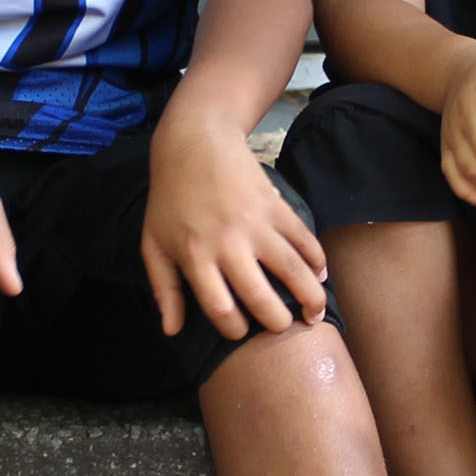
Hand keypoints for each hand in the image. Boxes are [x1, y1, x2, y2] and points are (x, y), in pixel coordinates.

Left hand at [143, 116, 333, 341]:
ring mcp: (256, 224)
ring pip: (292, 269)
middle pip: (260, 296)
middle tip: (284, 327)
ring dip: (310, 297)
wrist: (195, 144)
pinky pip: (304, 239)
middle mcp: (228, 244)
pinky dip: (317, 260)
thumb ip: (164, 290)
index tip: (241, 331)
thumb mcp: (154, 244)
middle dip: (277, 321)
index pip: (220, 308)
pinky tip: (320, 275)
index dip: (235, 329)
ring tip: (316, 314)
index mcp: (195, 256)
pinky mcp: (277, 206)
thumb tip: (173, 331)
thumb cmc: (170, 199)